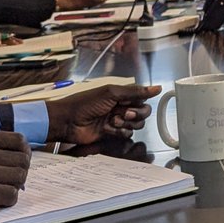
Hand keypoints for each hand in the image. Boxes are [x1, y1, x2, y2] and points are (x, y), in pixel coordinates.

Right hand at [0, 130, 30, 218]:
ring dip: (15, 187)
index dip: (24, 154)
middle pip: (22, 160)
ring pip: (19, 178)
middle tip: (12, 181)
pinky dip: (7, 200)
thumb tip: (9, 158)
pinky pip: (9, 195)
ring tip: (2, 191)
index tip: (20, 163)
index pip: (18, 140)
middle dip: (22, 172)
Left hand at [46, 84, 160, 143]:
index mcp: (120, 94)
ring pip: (136, 124)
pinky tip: (108, 129)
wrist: (68, 121)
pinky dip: (120, 132)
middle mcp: (120, 106)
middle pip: (142, 112)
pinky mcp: (112, 133)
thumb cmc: (85, 103)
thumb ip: (135, 91)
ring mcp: (116, 120)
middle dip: (136, 114)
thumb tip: (156, 88)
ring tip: (112, 121)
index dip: (141, 101)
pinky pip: (126, 134)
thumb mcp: (111, 93)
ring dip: (126, 123)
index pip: (141, 97)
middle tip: (123, 113)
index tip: (133, 103)